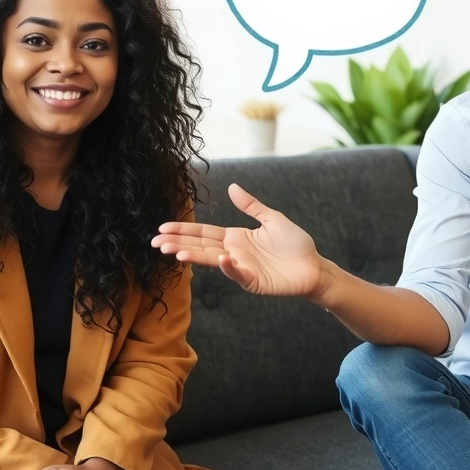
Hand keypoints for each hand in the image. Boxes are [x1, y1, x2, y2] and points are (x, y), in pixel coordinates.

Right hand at [151, 183, 326, 299]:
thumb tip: (231, 187)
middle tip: (155, 242)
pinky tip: (221, 258)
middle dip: (177, 244)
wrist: (314, 267)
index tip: (162, 227)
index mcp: (235, 237)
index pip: (203, 233)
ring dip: (194, 257)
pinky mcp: (253, 282)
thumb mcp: (272, 219)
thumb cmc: (295, 244)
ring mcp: (242, 269)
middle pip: (200, 247)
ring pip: (213, 261)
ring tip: (174, 253)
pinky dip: (230, 267)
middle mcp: (234, 253)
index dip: (183, 230)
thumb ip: (251, 206)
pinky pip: (239, 274)